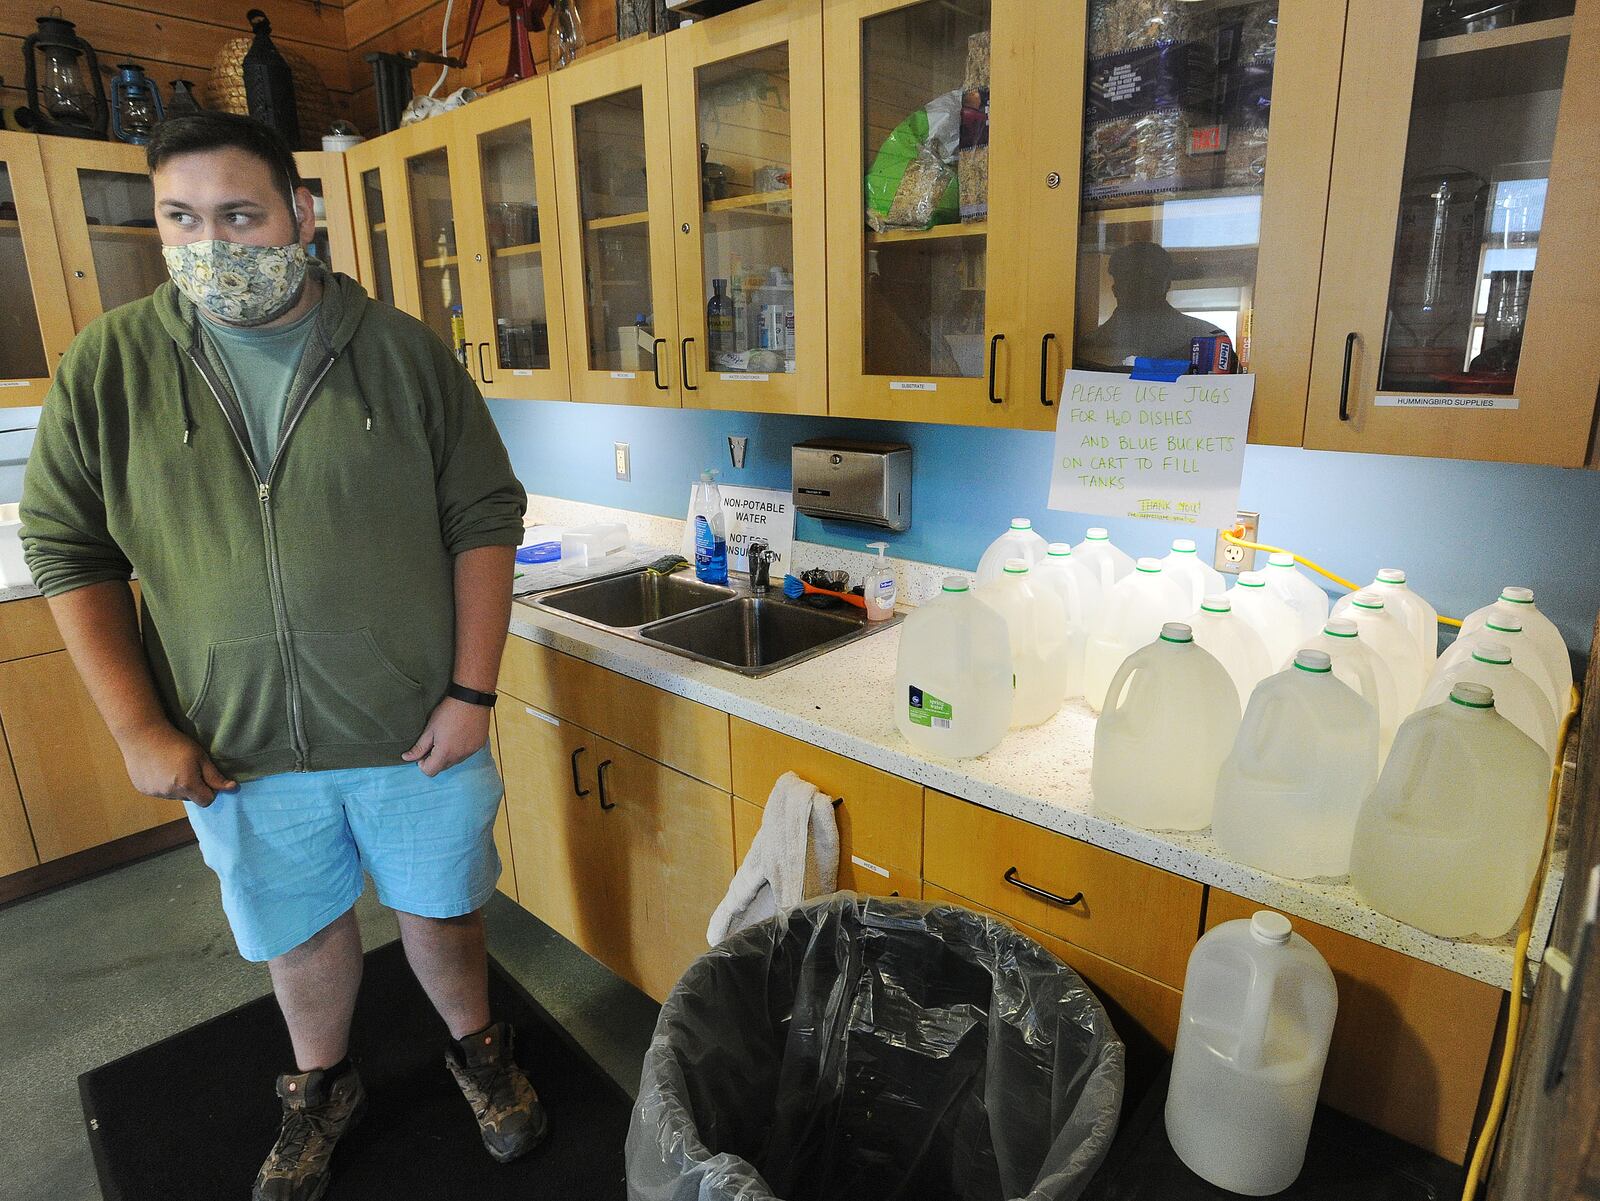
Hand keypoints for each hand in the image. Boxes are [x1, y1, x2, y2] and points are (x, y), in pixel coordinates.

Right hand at [119, 721, 237, 806]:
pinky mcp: (143, 790)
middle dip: (193, 787)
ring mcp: (155, 793)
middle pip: (190, 798)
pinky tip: (159, 768)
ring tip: (171, 766)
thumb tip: (233, 788)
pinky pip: (160, 792)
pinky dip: (162, 784)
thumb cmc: (175, 742)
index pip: (206, 801)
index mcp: (186, 785)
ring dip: (177, 786)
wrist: (142, 734)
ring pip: (174, 796)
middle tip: (187, 767)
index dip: (209, 790)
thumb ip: (215, 776)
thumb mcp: (200, 756)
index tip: (204, 775)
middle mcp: (170, 793)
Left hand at [403, 697, 490, 776]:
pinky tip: (460, 734)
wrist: (472, 698)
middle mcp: (459, 756)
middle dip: (436, 759)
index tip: (424, 751)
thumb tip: (406, 758)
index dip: (423, 764)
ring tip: (448, 736)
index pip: (430, 772)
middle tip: (435, 742)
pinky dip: (461, 748)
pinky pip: (466, 754)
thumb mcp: (430, 728)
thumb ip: (419, 747)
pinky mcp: (479, 745)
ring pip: (455, 761)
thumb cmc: (448, 712)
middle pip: (443, 767)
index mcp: (444, 753)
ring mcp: (470, 752)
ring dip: (449, 754)